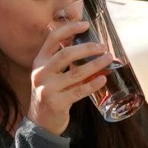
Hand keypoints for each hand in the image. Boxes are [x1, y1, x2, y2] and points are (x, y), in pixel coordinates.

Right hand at [28, 17, 111, 135]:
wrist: (40, 122)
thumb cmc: (50, 94)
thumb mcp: (50, 74)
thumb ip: (64, 61)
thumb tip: (91, 47)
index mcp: (39, 62)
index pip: (52, 39)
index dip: (69, 29)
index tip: (85, 24)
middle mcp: (41, 73)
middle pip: (66, 55)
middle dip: (87, 48)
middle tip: (103, 47)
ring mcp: (48, 89)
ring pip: (75, 73)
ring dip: (95, 65)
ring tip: (108, 59)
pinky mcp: (57, 103)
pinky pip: (79, 91)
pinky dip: (92, 84)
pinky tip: (103, 79)